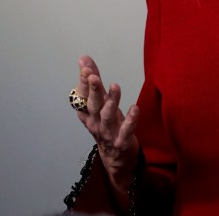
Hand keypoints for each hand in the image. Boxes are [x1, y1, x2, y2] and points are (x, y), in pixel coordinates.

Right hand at [74, 55, 140, 199]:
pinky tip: (135, 108)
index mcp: (89, 114)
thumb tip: (84, 59)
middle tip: (92, 74)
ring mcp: (108, 134)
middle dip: (92, 89)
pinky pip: (125, 131)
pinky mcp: (121, 142)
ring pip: (107, 117)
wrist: (116, 159)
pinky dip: (130, 120)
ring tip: (115, 86)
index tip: (85, 66)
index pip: (83, 96)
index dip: (84, 82)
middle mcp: (95, 123)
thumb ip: (94, 82)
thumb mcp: (101, 103)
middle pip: (93, 105)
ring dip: (111, 102)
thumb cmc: (108, 126)